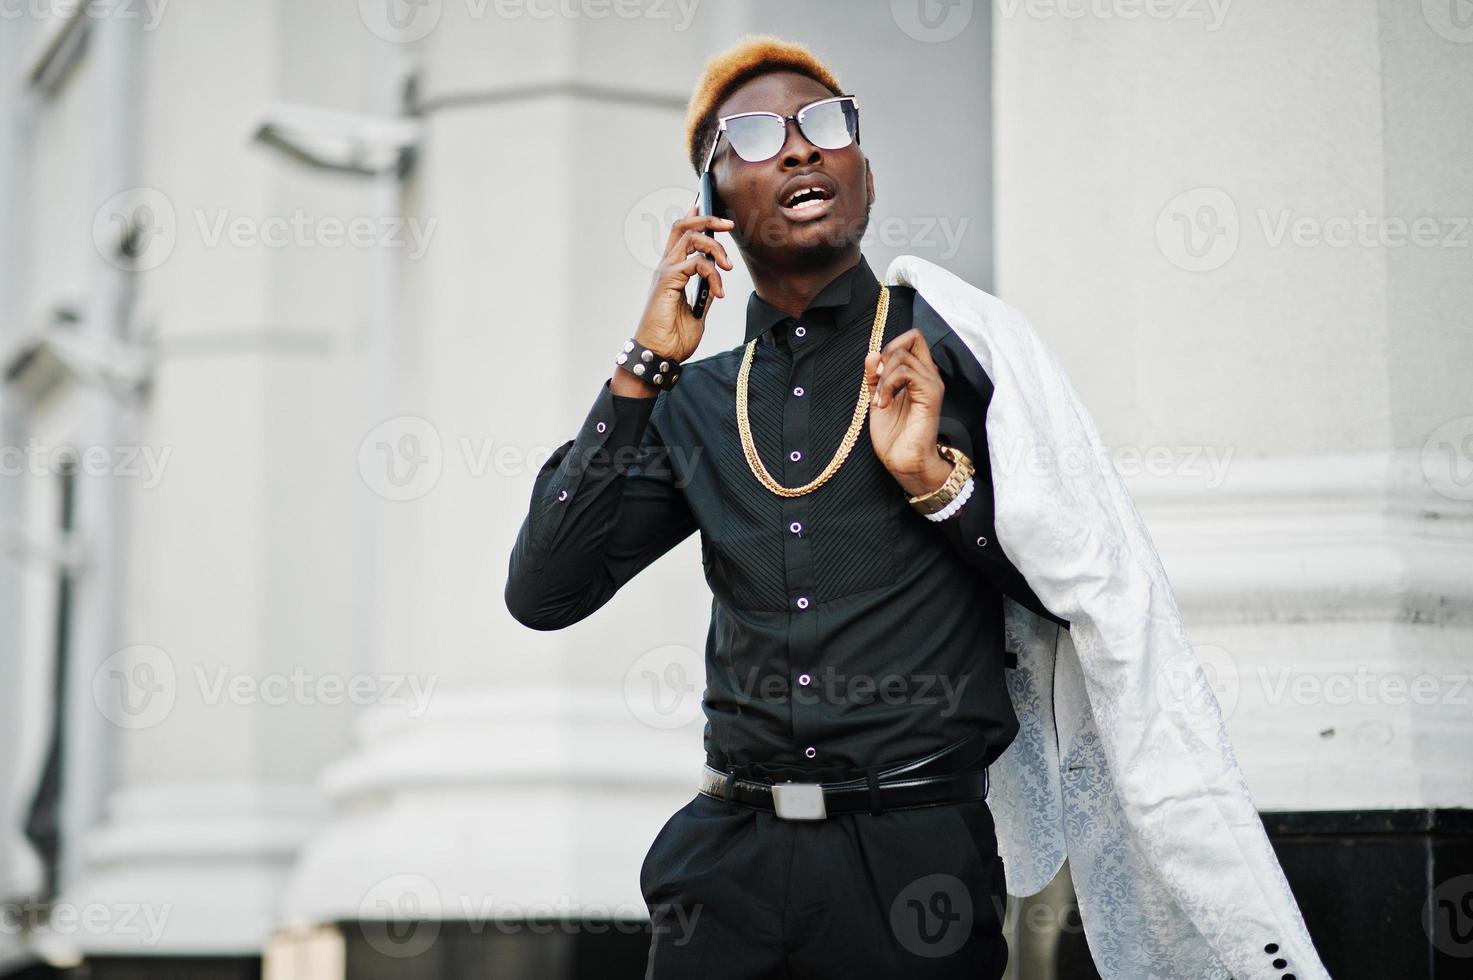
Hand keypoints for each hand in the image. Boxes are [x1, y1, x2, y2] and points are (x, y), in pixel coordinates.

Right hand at [633, 200, 735, 362]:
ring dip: (716, 248)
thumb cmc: (673, 338)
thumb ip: (704, 293)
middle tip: (729, 224)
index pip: (678, 235)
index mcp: (671, 272)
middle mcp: (666, 267)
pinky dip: (713, 275)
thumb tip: (716, 282)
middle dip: (708, 219)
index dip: (692, 217)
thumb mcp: (698, 312)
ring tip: (727, 268)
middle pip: (683, 227)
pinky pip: (697, 264)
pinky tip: (718, 293)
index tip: (702, 205)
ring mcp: (665, 272)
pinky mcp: (668, 281)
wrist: (659, 356)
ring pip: (691, 239)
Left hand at [864, 329, 953, 497]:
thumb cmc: (894, 437)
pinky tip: (884, 403)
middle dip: (888, 353)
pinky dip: (888, 384)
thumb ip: (875, 377)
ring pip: (903, 354)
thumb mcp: (878, 399)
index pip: (912, 339)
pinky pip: (907, 372)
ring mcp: (932, 384)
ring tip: (880, 399)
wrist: (904, 463)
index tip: (878, 373)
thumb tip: (872, 353)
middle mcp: (929, 375)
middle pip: (913, 336)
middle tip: (879, 382)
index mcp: (919, 375)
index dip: (891, 347)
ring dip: (883, 376)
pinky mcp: (930, 395)